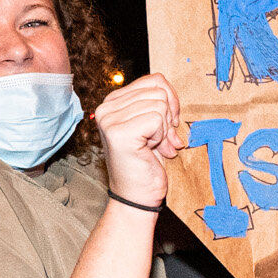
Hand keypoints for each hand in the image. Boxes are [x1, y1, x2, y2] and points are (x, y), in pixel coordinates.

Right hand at [92, 74, 181, 208]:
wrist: (136, 197)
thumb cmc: (145, 164)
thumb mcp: (152, 127)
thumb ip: (157, 105)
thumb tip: (170, 93)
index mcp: (113, 102)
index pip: (154, 80)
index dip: (170, 102)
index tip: (168, 125)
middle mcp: (106, 107)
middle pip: (159, 90)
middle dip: (169, 116)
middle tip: (162, 140)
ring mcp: (110, 119)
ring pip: (160, 103)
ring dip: (164, 129)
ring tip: (155, 146)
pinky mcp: (119, 132)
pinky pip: (158, 119)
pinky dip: (161, 137)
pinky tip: (150, 150)